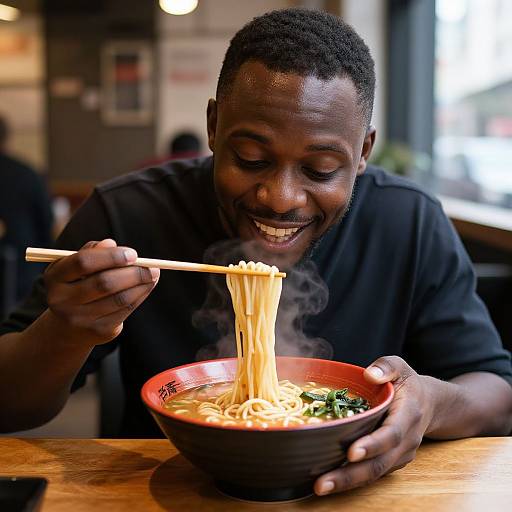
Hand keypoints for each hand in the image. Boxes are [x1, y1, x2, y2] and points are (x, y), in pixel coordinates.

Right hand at [44, 238, 159, 343]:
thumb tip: (111, 244)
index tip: (133, 254)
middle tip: (152, 266)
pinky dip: (140, 296)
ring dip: (142, 285)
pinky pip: (125, 310)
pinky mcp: (97, 331)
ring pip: (119, 299)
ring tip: (153, 275)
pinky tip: (147, 287)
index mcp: (54, 277)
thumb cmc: (77, 285)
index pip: (83, 262)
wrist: (69, 327)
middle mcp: (62, 300)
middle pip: (104, 283)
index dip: (111, 257)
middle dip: (133, 273)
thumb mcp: (77, 267)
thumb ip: (93, 252)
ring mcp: (79, 318)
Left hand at [314, 356, 433, 495]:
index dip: (372, 445)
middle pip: (380, 463)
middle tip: (323, 483)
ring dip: (348, 482)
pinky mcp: (393, 462)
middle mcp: (407, 440)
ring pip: (375, 474)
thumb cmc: (408, 384)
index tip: (351, 453)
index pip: (391, 434)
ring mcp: (401, 455)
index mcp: (408, 414)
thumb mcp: (400, 367)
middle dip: (351, 475)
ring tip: (321, 486)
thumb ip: (386, 366)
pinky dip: (353, 480)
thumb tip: (370, 374)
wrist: (430, 404)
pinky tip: (331, 481)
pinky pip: (373, 474)